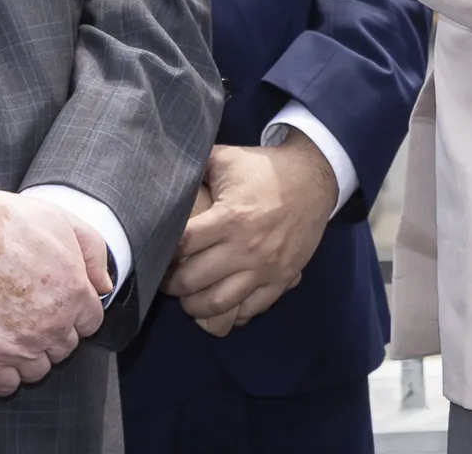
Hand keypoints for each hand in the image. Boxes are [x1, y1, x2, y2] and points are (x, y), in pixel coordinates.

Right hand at [0, 184, 108, 393]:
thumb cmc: (5, 222)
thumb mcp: (64, 221)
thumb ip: (93, 253)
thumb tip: (104, 286)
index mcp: (75, 292)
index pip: (90, 323)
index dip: (74, 318)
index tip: (56, 312)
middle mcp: (53, 323)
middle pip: (64, 348)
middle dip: (51, 337)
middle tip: (28, 323)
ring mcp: (20, 344)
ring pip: (37, 370)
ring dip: (28, 359)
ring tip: (10, 341)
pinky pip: (5, 386)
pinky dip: (2, 377)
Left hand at [164, 138, 341, 336]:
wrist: (316, 177)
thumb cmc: (266, 169)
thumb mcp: (228, 158)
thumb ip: (194, 168)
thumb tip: (161, 174)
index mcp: (230, 217)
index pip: (181, 246)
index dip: (161, 253)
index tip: (156, 253)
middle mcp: (246, 247)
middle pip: (192, 281)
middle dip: (172, 284)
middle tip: (168, 277)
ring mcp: (265, 267)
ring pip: (217, 304)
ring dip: (195, 305)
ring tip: (190, 294)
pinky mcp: (282, 278)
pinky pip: (250, 309)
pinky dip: (230, 312)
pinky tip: (221, 301)